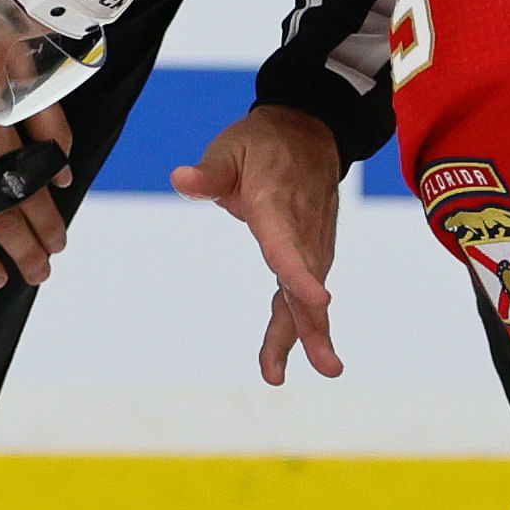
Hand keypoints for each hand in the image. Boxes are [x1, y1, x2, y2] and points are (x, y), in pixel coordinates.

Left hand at [172, 104, 342, 382]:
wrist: (309, 133)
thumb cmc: (263, 144)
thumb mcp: (230, 148)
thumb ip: (210, 172)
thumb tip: (182, 180)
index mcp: (278, 207)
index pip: (289, 246)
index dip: (301, 274)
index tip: (320, 300)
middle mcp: (301, 232)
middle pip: (306, 285)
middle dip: (314, 326)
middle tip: (328, 367)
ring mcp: (311, 246)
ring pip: (305, 298)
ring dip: (304, 338)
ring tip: (279, 376)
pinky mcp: (311, 255)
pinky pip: (300, 296)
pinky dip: (295, 327)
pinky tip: (280, 360)